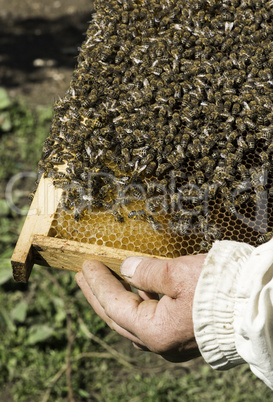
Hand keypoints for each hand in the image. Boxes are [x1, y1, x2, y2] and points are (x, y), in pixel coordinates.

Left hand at [75, 254, 206, 361]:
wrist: (254, 305)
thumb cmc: (219, 289)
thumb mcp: (177, 273)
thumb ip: (146, 272)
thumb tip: (126, 268)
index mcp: (156, 332)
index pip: (114, 306)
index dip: (97, 284)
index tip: (84, 265)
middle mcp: (160, 343)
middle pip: (118, 318)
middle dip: (98, 296)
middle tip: (83, 277)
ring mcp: (172, 341)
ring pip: (133, 320)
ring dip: (117, 299)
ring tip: (103, 281)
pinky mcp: (182, 333)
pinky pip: (150, 318)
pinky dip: (138, 303)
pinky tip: (134, 289)